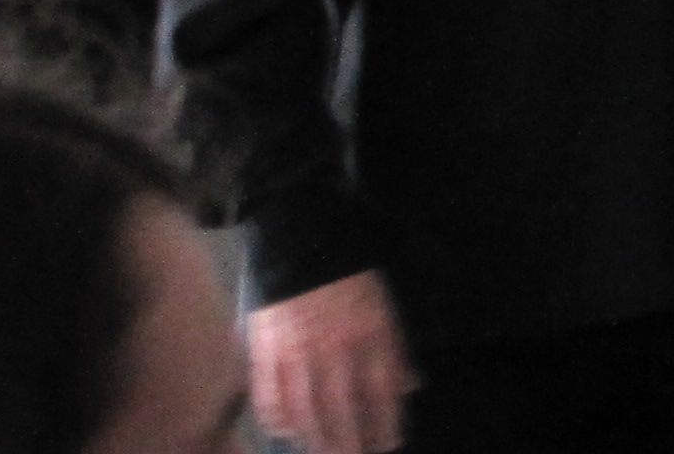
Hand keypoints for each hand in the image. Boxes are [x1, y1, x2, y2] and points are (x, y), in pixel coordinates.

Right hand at [250, 270, 414, 453]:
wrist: (299, 241)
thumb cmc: (347, 277)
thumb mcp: (384, 306)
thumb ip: (395, 348)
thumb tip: (410, 386)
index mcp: (368, 333)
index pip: (380, 390)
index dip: (384, 422)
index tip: (388, 444)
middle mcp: (333, 347)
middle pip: (341, 407)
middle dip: (348, 441)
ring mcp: (294, 350)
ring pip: (304, 408)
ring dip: (315, 438)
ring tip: (323, 453)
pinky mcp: (262, 349)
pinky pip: (268, 394)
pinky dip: (276, 418)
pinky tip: (285, 431)